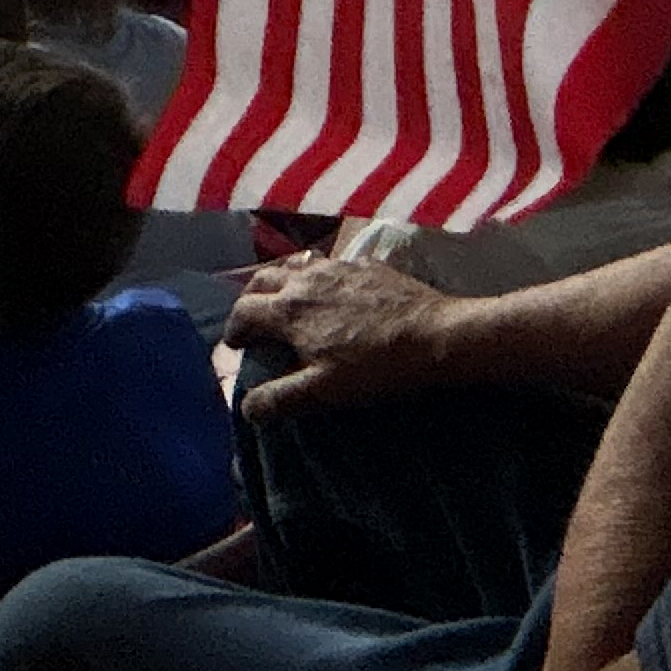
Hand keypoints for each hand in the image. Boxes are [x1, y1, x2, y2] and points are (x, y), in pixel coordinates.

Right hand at [225, 255, 457, 420]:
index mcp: (288, 310)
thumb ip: (280, 398)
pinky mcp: (365, 263)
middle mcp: (305, 280)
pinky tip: (332, 290)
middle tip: (253, 318)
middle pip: (262, 279)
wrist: (436, 335)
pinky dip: (317, 274)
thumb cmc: (376, 367)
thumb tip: (246, 407)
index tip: (236, 345)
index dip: (234, 330)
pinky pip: (329, 262)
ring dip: (281, 279)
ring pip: (294, 264)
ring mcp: (336, 266)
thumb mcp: (324, 392)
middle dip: (250, 298)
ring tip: (286, 297)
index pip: (243, 312)